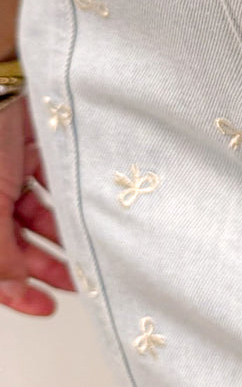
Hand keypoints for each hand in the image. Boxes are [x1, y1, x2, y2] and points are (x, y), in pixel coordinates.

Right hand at [0, 95, 75, 313]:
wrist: (3, 78)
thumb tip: (15, 283)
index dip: (13, 291)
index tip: (44, 307)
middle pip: (12, 244)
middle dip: (43, 267)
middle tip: (75, 284)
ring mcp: (6, 175)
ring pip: (36, 218)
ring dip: (61, 239)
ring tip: (87, 255)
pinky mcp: (31, 154)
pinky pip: (52, 188)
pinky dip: (68, 204)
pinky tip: (88, 217)